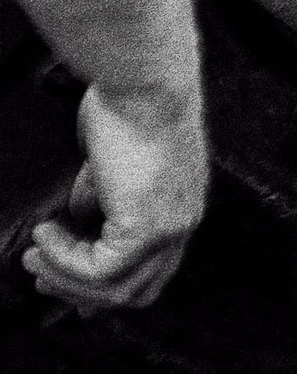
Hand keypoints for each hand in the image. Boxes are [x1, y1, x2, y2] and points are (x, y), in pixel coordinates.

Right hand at [25, 79, 208, 310]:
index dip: (106, 290)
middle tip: (39, 278)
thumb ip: (102, 200)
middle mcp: (184, 221)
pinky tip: (45, 233)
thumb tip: (77, 225)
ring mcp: (170, 228)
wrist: (145, 81)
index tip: (66, 288)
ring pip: (114, 289)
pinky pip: (97, 270)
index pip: (151, 271)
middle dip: (79, 293)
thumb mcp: (112, 166)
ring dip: (64, 279)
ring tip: (34, 254)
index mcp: (182, 205)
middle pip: (135, 291)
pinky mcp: (147, 227)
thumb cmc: (129, 106)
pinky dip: (62, 259)